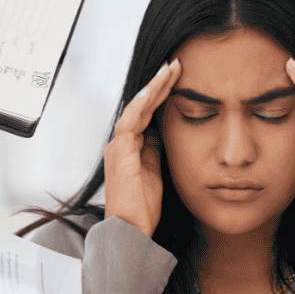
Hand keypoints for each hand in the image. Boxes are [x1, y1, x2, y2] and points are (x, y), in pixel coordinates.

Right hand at [103, 60, 180, 236]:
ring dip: (152, 88)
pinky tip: (151, 91)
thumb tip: (159, 135)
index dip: (160, 94)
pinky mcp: (119, 154)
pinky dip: (140, 105)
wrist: (131, 228)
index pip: (147, 112)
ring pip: (135, 109)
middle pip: (141, 105)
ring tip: (168, 71)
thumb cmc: (142, 206)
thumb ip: (154, 151)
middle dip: (158, 84)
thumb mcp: (155, 172)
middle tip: (174, 64)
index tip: (176, 77)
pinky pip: (129, 123)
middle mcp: (121, 143)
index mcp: (130, 147)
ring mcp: (118, 147)